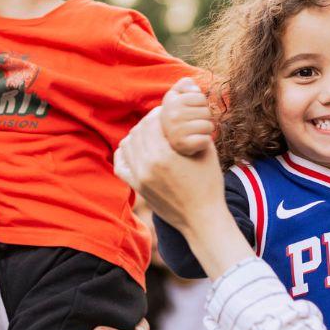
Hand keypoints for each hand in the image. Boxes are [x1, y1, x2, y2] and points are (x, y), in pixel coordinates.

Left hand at [115, 106, 224, 234]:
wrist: (202, 218)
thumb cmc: (208, 183)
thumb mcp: (206, 151)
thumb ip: (193, 128)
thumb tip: (182, 111)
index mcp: (164, 155)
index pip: (150, 122)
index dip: (158, 112)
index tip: (166, 111)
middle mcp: (146, 166)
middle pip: (138, 131)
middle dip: (148, 122)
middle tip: (159, 120)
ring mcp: (139, 178)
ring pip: (127, 144)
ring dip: (137, 135)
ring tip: (150, 134)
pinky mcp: (137, 187)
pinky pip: (121, 164)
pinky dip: (125, 152)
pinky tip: (136, 148)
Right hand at [160, 77, 213, 155]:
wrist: (174, 147)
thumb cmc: (181, 119)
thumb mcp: (179, 99)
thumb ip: (184, 86)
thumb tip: (192, 86)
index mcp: (170, 102)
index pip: (200, 97)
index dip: (200, 105)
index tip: (191, 111)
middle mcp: (169, 115)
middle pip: (206, 112)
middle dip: (204, 119)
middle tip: (194, 125)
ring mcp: (174, 130)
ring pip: (208, 126)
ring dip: (206, 131)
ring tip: (195, 134)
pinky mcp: (182, 145)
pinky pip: (206, 140)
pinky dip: (205, 142)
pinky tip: (196, 144)